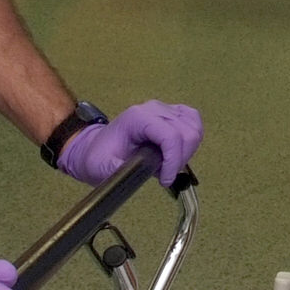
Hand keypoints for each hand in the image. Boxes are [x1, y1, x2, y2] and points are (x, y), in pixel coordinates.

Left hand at [56, 100, 202, 186]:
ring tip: (170, 165)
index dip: (174, 160)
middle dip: (180, 159)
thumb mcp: (102, 167)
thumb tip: (139, 175)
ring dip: (187, 151)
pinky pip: (194, 121)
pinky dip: (192, 139)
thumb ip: (120, 170)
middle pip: (187, 133)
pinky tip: (179, 152)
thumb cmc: (98, 157)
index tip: (166, 180)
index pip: (171, 136)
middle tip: (166, 174)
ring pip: (194, 127)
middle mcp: (155, 109)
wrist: (95, 148)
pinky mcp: (173, 113)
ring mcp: (165, 109)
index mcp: (138, 118)